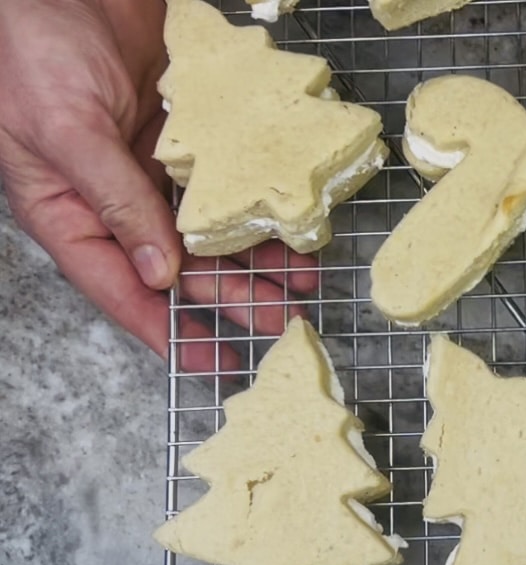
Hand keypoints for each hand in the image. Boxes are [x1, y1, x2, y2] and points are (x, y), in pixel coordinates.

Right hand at [0, 0, 317, 372]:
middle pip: (182, 267)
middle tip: (282, 321)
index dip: (170, 332)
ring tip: (304, 278)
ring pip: (213, 227)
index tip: (213, 365)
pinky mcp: (189, 132)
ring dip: (258, 254)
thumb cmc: (28, 46)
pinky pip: (232, 175)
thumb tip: (163, 274)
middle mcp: (117, 199)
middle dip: (233, 297)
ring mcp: (154, 165)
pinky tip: (294, 217)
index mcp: (71, 214)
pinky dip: (260, 197)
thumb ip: (115, 200)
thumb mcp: (65, 131)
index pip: (124, 291)